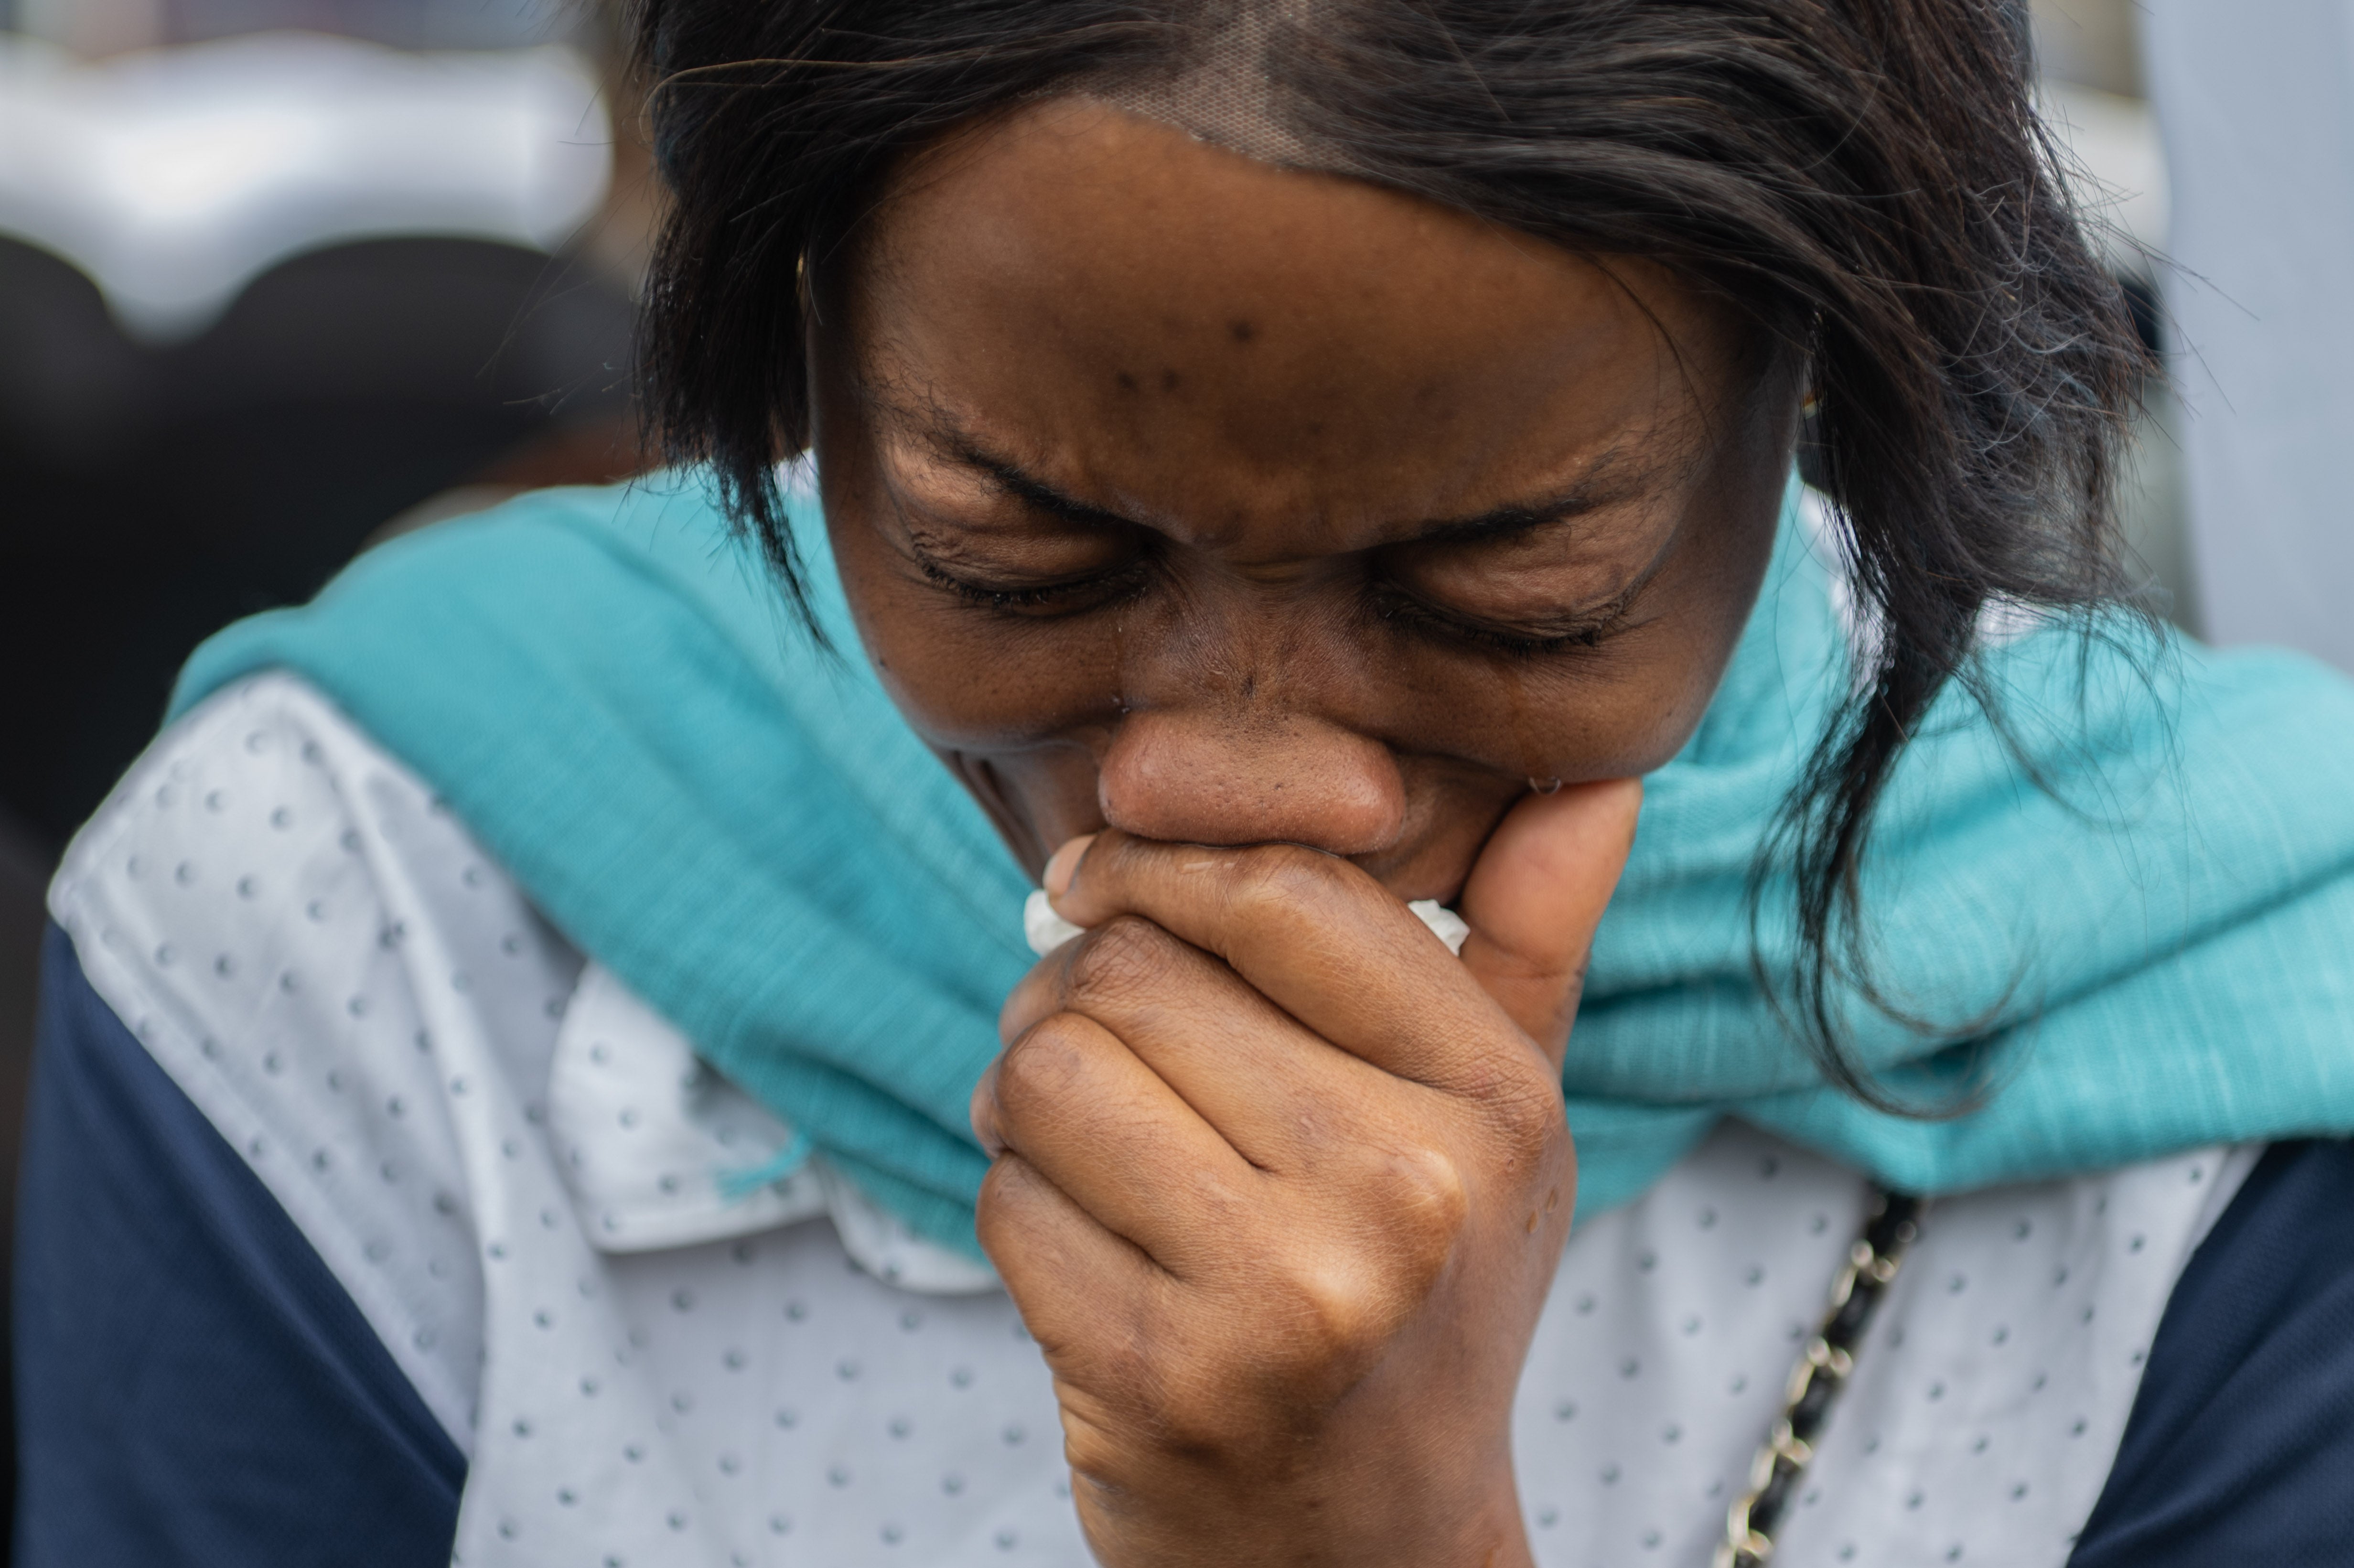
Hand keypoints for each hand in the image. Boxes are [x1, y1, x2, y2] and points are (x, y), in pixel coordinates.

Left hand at [971, 779, 1642, 1567]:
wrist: (1368, 1544)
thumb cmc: (1426, 1297)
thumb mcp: (1504, 1130)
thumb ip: (1532, 946)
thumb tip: (1599, 783)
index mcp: (1490, 1103)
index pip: (1285, 890)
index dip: (1160, 859)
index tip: (1098, 877)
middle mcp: (1403, 1192)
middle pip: (1139, 969)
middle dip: (1079, 985)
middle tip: (1095, 1036)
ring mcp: (1283, 1295)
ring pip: (1053, 1069)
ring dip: (1031, 1090)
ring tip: (1081, 1134)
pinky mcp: (1158, 1376)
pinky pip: (1010, 1195)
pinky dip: (1020, 1203)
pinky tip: (1085, 1240)